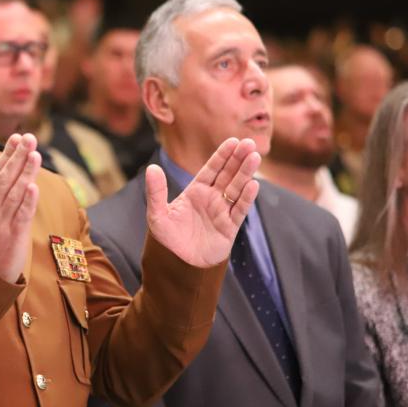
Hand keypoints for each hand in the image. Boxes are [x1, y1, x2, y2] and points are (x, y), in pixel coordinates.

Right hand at [0, 133, 41, 282]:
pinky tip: (34, 187)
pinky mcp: (12, 238)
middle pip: (5, 179)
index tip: (17, 136)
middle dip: (18, 157)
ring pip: (15, 194)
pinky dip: (27, 202)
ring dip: (25, 173)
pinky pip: (20, 217)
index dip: (7, 155)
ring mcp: (1, 224)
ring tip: (35, 154)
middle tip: (30, 137)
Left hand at [146, 138, 260, 266]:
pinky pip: (239, 209)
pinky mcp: (229, 228)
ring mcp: (222, 212)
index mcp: (195, 192)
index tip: (233, 141)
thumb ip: (156, 192)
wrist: (178, 265)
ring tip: (255, 157)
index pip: (211, 169)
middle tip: (249, 143)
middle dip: (238, 159)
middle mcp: (211, 199)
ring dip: (245, 173)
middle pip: (227, 175)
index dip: (222, 155)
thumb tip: (152, 168)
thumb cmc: (167, 239)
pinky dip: (246, 197)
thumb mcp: (157, 214)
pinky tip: (253, 184)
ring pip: (236, 189)